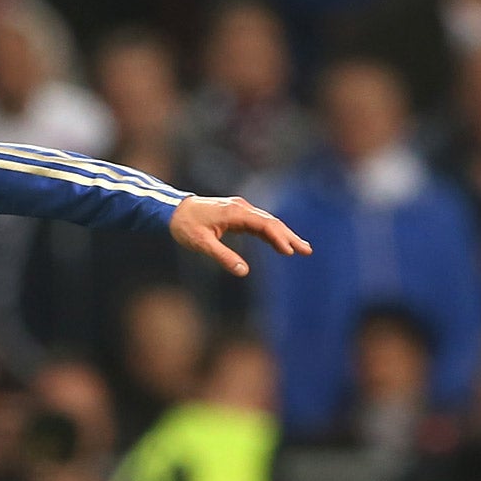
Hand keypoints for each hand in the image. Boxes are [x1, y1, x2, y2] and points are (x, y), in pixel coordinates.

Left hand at [169, 195, 310, 277]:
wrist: (173, 211)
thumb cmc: (186, 226)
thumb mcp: (202, 244)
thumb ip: (223, 257)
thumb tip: (243, 272)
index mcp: (235, 212)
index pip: (264, 224)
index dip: (278, 238)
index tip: (290, 251)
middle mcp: (242, 208)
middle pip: (271, 222)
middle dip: (289, 236)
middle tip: (307, 250)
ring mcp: (240, 211)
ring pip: (267, 223)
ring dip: (283, 236)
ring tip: (300, 249)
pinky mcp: (237, 216)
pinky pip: (258, 225)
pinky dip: (270, 235)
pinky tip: (280, 245)